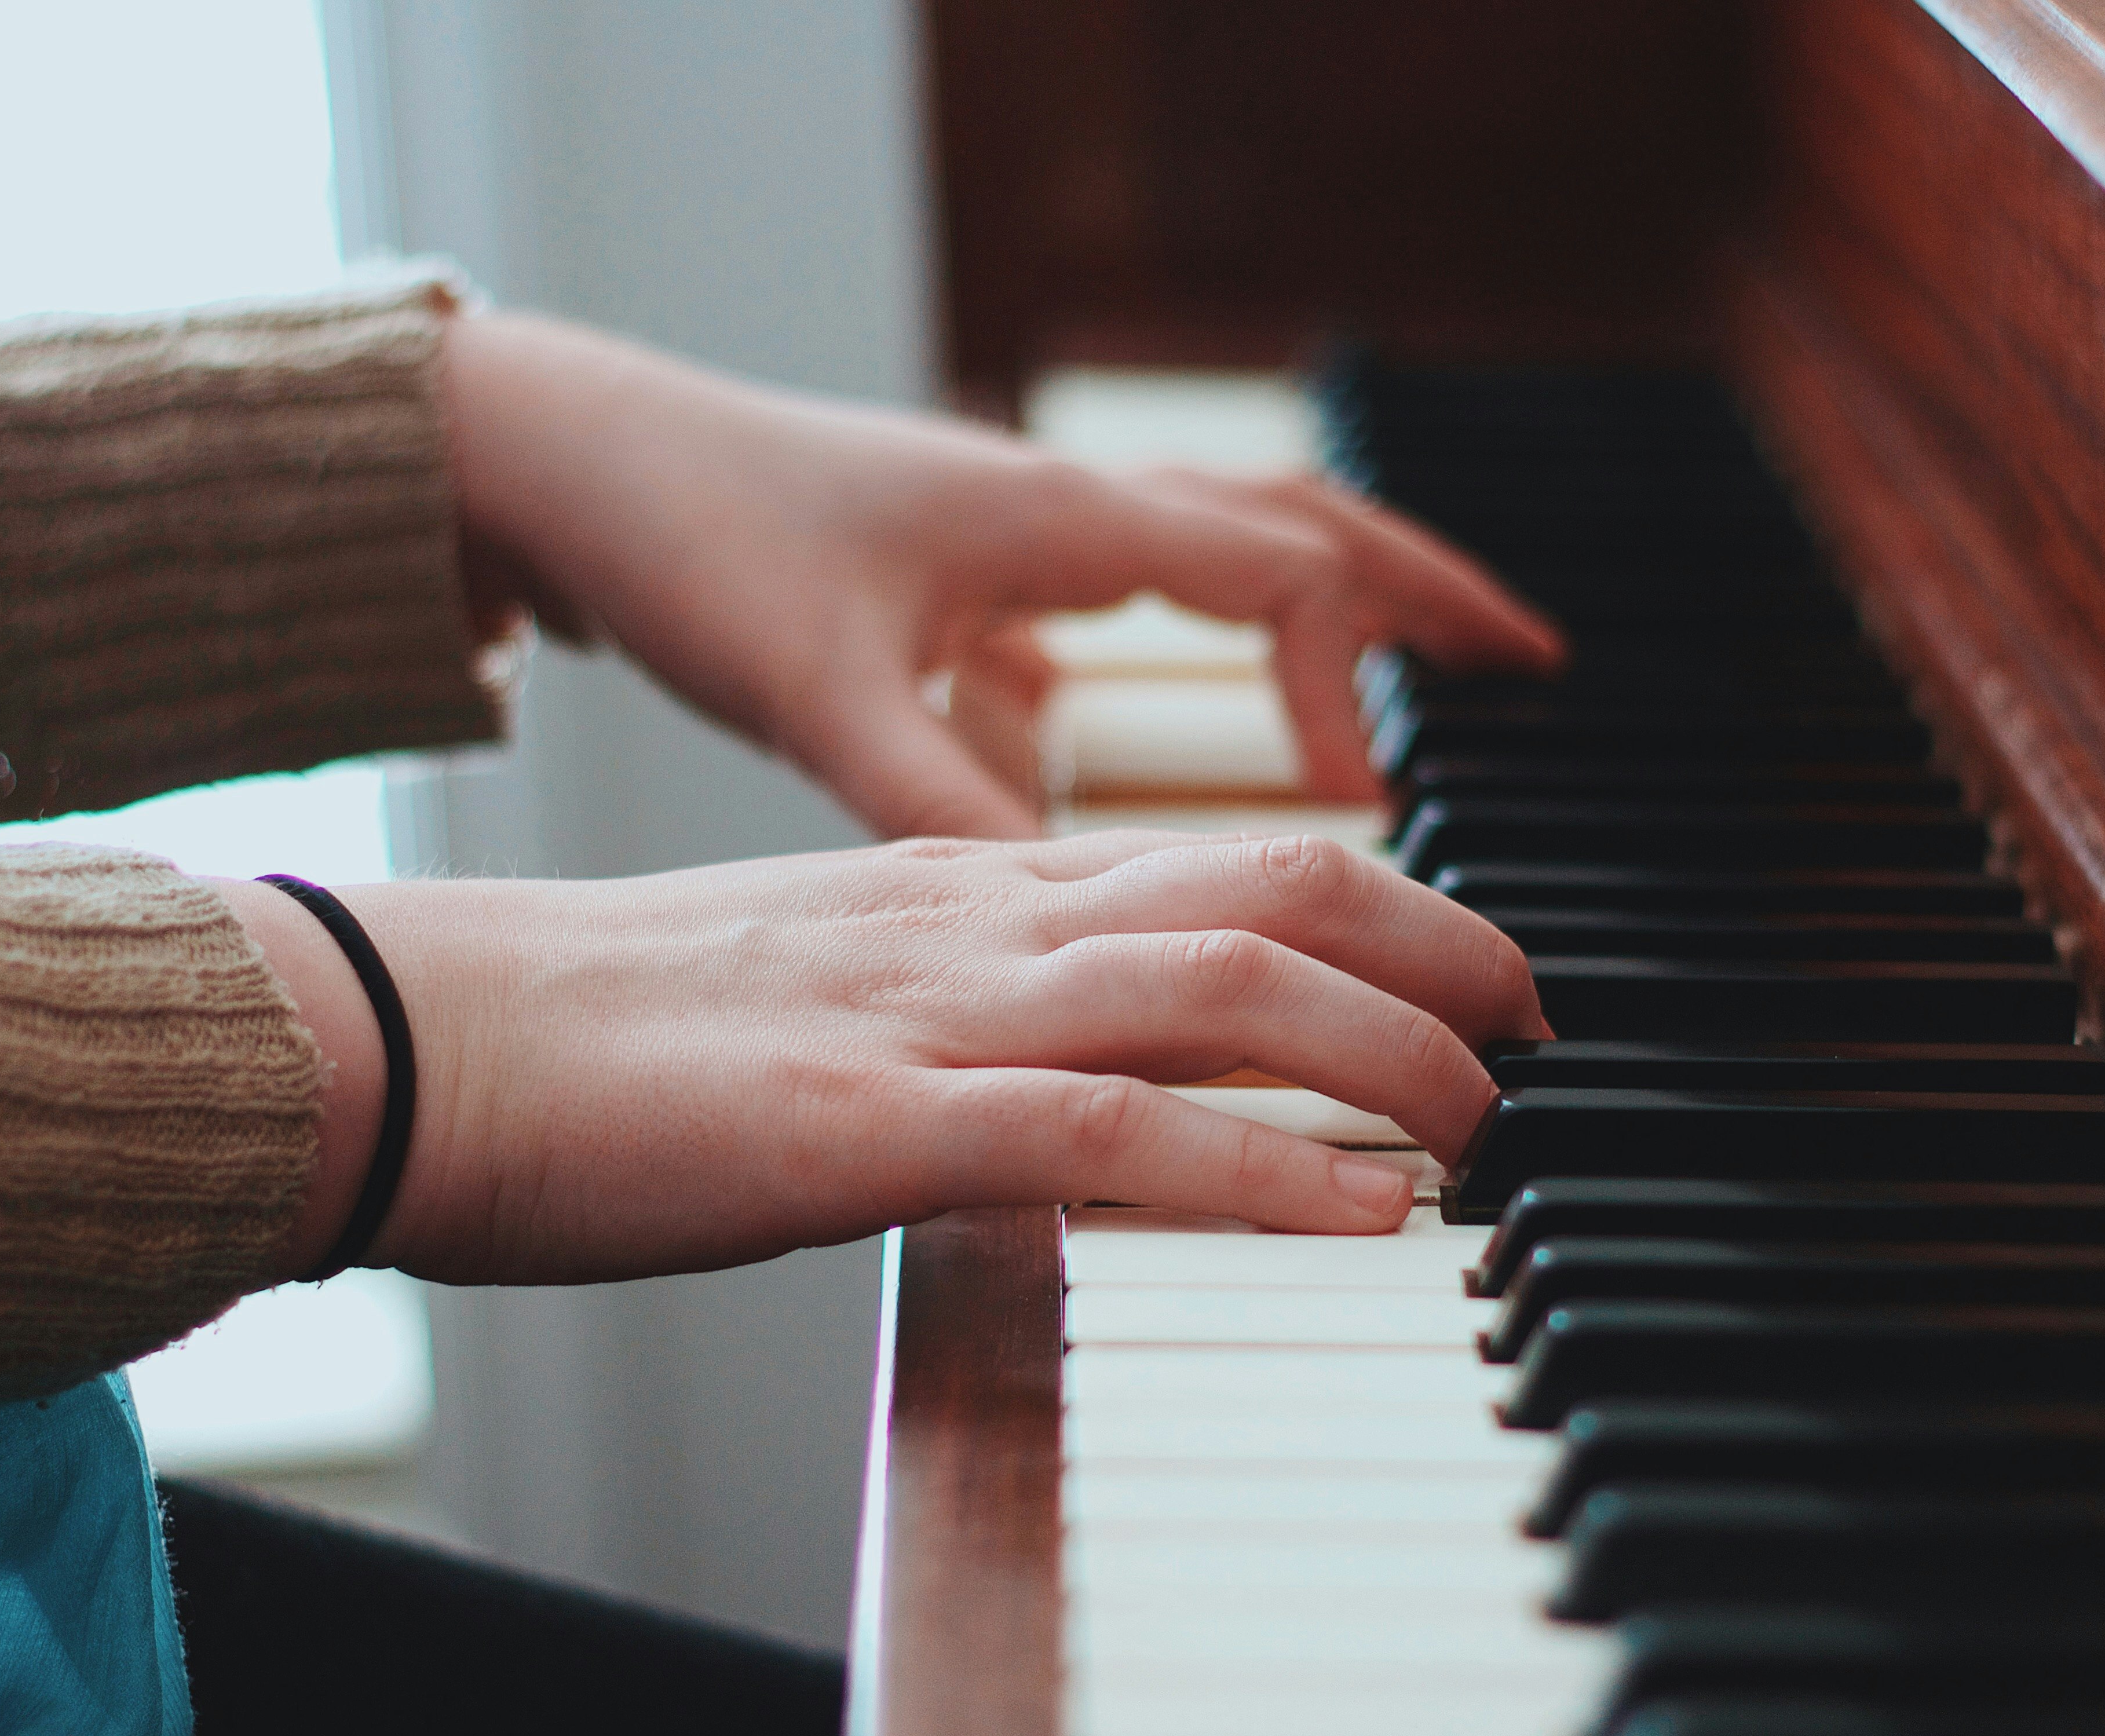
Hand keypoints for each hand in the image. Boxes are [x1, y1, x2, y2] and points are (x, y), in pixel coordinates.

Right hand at [214, 830, 1545, 1283]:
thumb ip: (957, 996)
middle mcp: (975, 921)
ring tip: (1489, 1123)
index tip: (1468, 967)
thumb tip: (1073, 1062)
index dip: (1383, 899)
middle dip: (1442, 943)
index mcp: (963, 884)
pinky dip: (1259, 1170)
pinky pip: (1108, 1132)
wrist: (423, 1032)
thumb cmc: (605, 1028)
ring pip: (1226, 988)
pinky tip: (1364, 1213)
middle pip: (1274, 883)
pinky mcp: (867, 1127)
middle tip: (1535, 1027)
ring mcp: (930, 1016)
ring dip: (1392, 1051)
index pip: (1225, 854)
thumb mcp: (823, 980)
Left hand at [441, 312, 1563, 838]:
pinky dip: (1177, 649)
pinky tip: (1141, 724)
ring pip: (1218, 553)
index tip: (1376, 804)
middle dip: (1422, 592)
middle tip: (1532, 661)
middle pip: (1295, 528)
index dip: (1351, 690)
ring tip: (1401, 689)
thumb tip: (1060, 909)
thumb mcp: (819, 693)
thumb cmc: (689, 541)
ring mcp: (1017, 535)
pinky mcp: (962, 573)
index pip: (1279, 580)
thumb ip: (939, 799)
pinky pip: (1115, 597)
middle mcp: (1060, 511)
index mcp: (1059, 521)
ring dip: (1322, 611)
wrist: (572, 458)